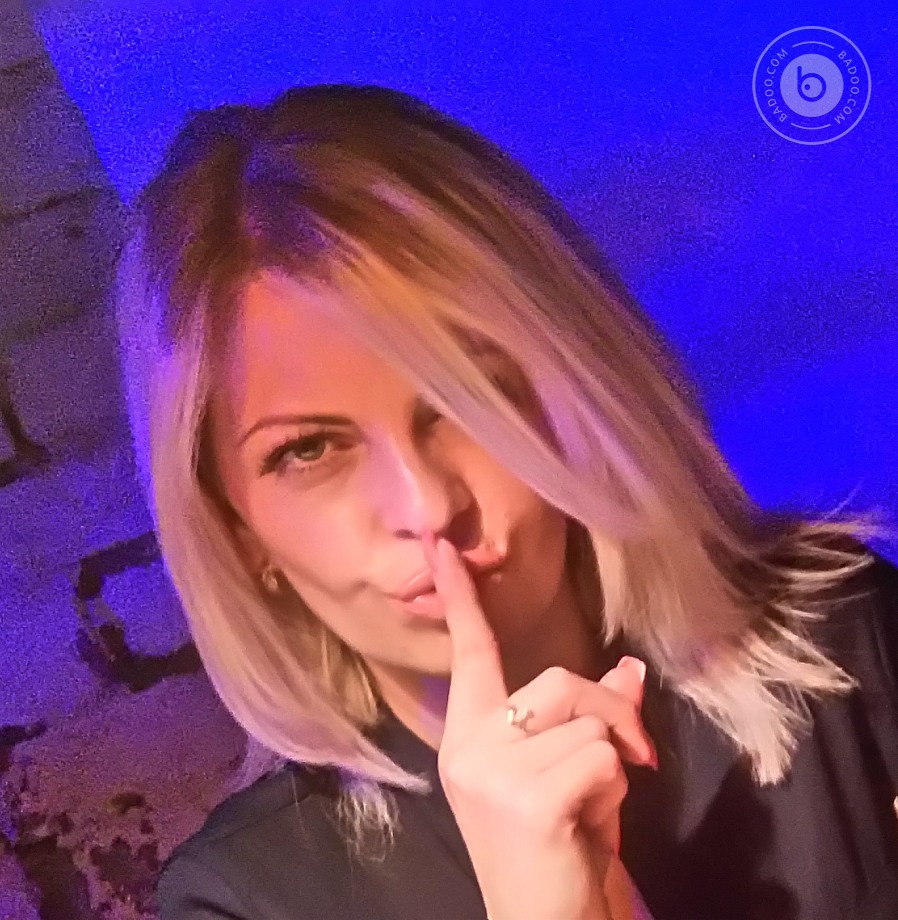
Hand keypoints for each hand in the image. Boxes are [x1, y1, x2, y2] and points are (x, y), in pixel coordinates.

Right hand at [424, 532, 655, 919]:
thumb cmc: (560, 850)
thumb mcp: (576, 773)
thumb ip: (592, 718)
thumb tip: (629, 670)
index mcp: (468, 736)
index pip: (467, 655)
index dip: (460, 600)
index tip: (444, 548)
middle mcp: (468, 747)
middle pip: (558, 679)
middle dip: (609, 713)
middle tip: (633, 759)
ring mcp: (491, 772)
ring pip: (587, 720)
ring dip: (613, 763)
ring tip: (590, 807)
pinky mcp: (525, 798)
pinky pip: (600, 757)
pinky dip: (615, 789)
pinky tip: (588, 828)